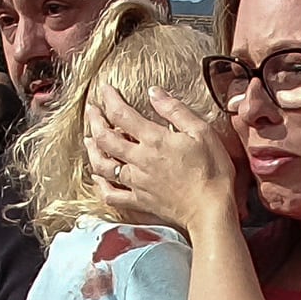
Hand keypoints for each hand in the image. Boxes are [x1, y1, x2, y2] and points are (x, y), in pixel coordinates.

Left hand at [88, 85, 239, 231]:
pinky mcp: (139, 201)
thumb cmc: (212, 172)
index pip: (122, 115)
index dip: (109, 99)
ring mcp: (137, 182)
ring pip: (103, 165)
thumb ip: (175, 110)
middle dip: (94, 121)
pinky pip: (111, 194)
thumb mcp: (201, 132)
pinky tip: (97, 178)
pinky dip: (100, 185)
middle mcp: (139, 160)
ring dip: (92, 150)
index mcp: (154, 140)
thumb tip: (154, 92)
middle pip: (105, 138)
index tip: (105, 89)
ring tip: (88, 139)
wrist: (211, 210)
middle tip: (91, 110)